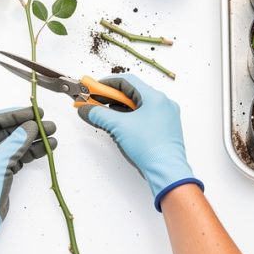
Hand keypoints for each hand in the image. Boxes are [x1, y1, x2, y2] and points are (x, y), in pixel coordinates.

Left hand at [0, 107, 56, 253]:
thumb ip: (16, 141)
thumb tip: (31, 126)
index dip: (14, 115)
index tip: (33, 112)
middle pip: (6, 131)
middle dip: (27, 127)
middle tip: (47, 124)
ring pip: (14, 144)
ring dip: (32, 140)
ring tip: (52, 135)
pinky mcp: (1, 172)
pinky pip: (17, 157)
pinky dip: (30, 152)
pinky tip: (46, 147)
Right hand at [78, 74, 201, 210]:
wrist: (167, 171)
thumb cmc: (150, 148)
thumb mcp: (119, 127)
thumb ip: (99, 114)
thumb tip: (86, 109)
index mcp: (155, 97)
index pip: (128, 81)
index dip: (107, 83)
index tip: (93, 88)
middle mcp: (163, 104)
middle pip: (133, 93)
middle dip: (112, 97)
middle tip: (95, 101)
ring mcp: (166, 117)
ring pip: (139, 106)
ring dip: (120, 109)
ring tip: (104, 115)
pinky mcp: (165, 129)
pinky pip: (145, 117)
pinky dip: (131, 118)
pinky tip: (120, 126)